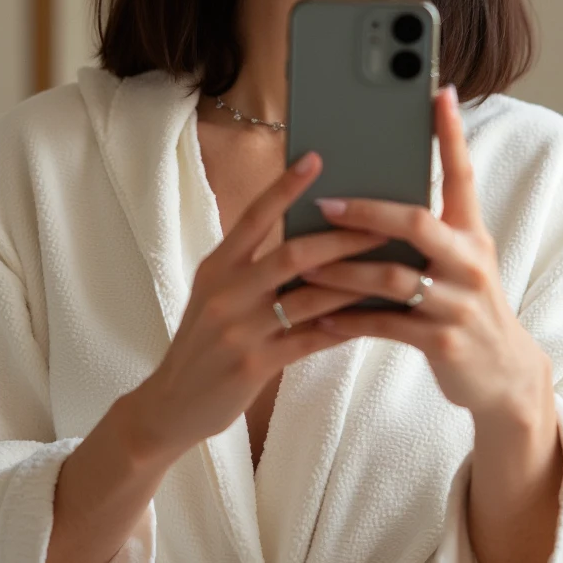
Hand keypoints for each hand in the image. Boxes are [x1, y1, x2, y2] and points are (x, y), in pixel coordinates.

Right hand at [128, 150, 387, 461]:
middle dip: (343, 238)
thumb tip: (309, 237)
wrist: (172, 403)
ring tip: (390, 270)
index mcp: (217, 266)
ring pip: (308, 297)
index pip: (254, 216)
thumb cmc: (206, 342)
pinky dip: (342, 327)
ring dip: (353, 283)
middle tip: (384, 224)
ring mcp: (238, 329)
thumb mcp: (217, 295)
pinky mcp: (253, 364)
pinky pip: (309, 340)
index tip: (316, 159)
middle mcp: (226, 291)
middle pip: (292, 253)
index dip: (285, 187)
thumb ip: (252, 267)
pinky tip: (369, 319)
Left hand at [300, 86, 550, 422]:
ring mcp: (458, 303)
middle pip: (416, 223)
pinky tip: (321, 319)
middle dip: (366, 211)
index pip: (462, 174)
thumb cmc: (467, 307)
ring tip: (305, 265)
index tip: (438, 93)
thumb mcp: (460, 263)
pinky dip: (349, 321)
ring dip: (342, 271)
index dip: (451, 134)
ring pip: (390, 277)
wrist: (504, 377)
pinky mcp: (443, 342)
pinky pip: (385, 326)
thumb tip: (369, 200)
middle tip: (325, 203)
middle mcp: (469, 261)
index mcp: (472, 234)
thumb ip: (428, 232)